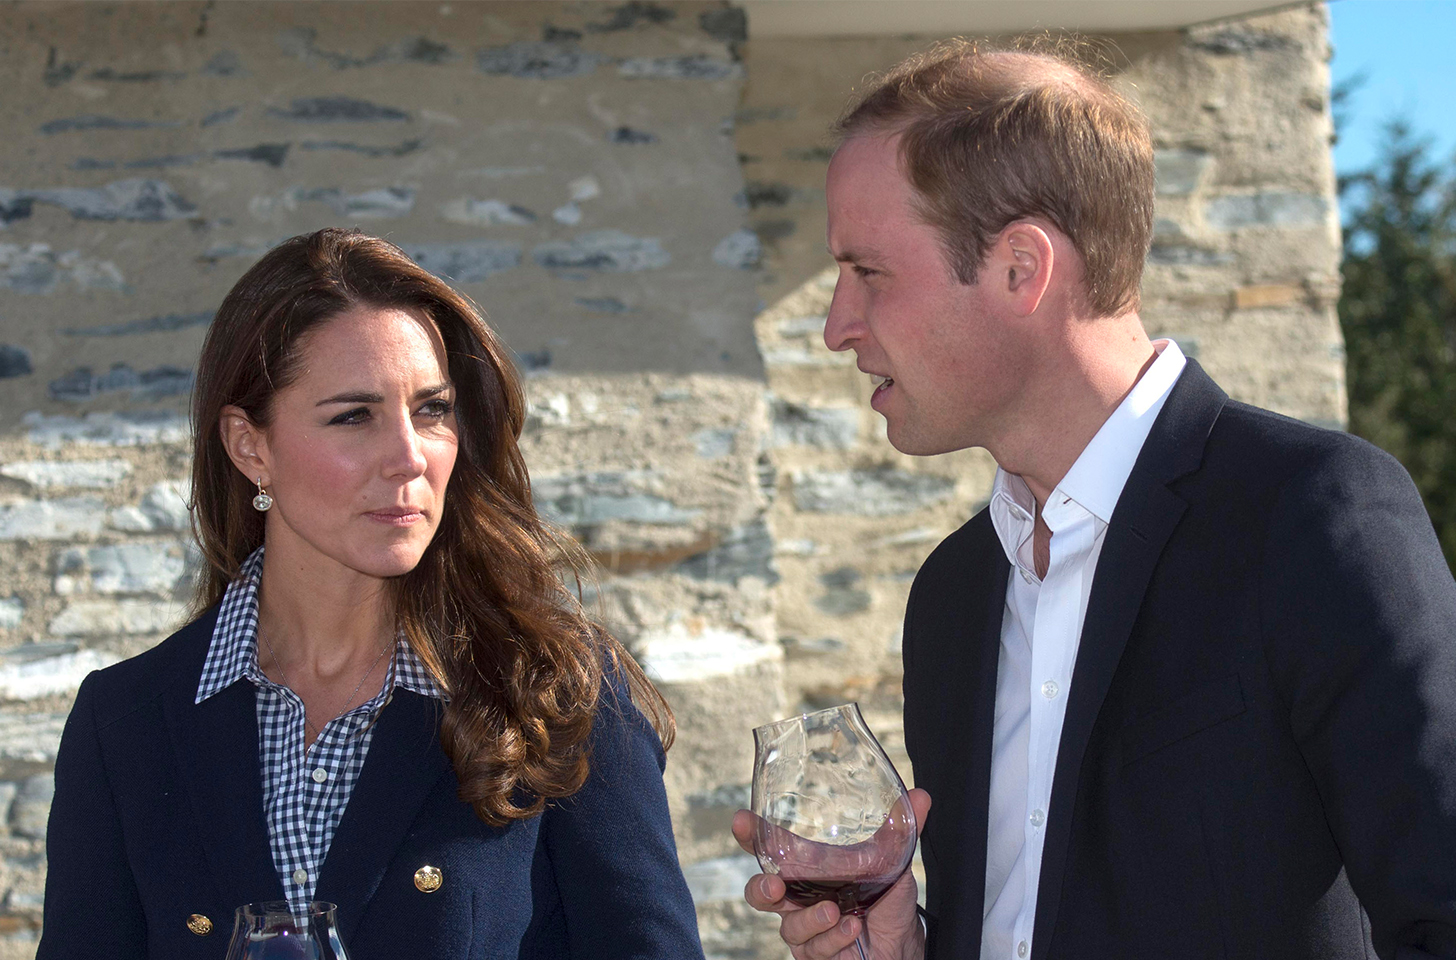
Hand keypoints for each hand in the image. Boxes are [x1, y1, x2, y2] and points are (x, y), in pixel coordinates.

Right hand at [731, 788, 931, 959]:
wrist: (902, 945)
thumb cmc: (887, 900)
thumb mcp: (894, 863)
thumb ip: (901, 832)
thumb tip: (921, 797)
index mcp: (806, 869)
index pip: (770, 850)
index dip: (751, 837)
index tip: (742, 822)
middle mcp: (798, 898)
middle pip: (760, 893)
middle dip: (761, 888)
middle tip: (775, 884)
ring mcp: (805, 928)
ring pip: (789, 926)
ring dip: (810, 918)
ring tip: (834, 911)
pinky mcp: (815, 954)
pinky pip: (814, 948)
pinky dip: (833, 938)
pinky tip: (851, 930)